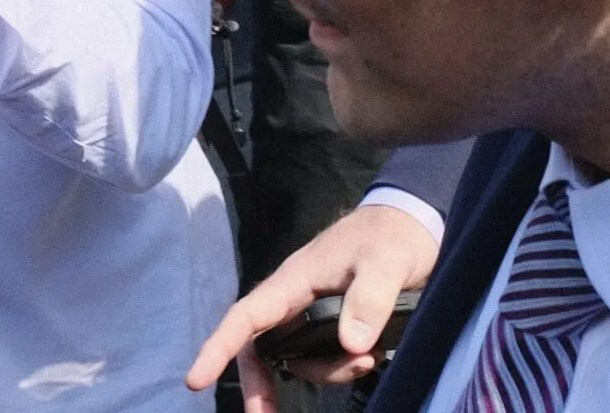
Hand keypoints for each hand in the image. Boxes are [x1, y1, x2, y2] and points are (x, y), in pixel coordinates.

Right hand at [186, 202, 440, 406]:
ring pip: (298, 359)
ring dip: (326, 373)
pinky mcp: (335, 325)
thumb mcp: (386, 262)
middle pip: (261, 348)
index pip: (247, 316)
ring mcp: (314, 314)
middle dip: (260, 385)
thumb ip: (370, 299)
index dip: (219, 347)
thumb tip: (352, 344)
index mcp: (295, 280)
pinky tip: (369, 359)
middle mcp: (296, 300)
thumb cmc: (392, 235)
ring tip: (367, 362)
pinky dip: (341, 368)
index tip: (196, 380)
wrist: (414, 224)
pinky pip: (323, 358)